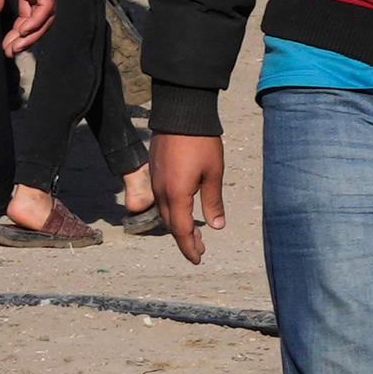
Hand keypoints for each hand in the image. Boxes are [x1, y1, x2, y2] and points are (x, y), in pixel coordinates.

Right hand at [0, 0, 56, 54]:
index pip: (28, 16)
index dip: (18, 33)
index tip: (5, 47)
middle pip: (39, 21)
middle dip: (25, 40)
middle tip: (11, 52)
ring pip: (46, 17)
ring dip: (32, 35)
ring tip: (16, 46)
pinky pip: (47, 4)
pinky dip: (38, 20)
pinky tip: (24, 30)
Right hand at [149, 133, 224, 262]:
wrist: (181, 113)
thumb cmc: (202, 142)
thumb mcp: (214, 173)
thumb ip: (213, 201)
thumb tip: (217, 226)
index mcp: (176, 195)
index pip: (181, 230)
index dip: (190, 247)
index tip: (198, 260)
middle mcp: (162, 192)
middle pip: (172, 225)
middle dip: (185, 240)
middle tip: (201, 249)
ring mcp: (156, 182)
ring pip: (166, 213)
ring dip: (179, 226)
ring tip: (195, 235)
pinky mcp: (156, 173)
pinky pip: (163, 200)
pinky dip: (174, 212)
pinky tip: (185, 211)